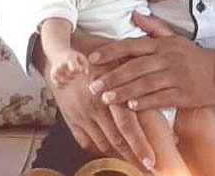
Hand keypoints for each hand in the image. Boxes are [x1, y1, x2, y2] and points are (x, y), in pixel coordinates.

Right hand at [34, 34, 156, 170]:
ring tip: (135, 162)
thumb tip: (156, 83)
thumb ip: (133, 71)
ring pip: (103, 143)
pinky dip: (99, 149)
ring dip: (119, 155)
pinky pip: (86, 142)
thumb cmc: (92, 50)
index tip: (151, 161)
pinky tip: (111, 151)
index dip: (140, 145)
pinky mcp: (70, 119)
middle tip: (149, 168)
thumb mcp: (116, 54)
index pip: (127, 125)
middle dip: (134, 157)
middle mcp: (94, 107)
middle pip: (117, 140)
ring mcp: (81, 115)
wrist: (58, 52)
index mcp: (108, 91)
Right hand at [49, 49, 88, 88]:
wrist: (59, 53)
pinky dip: (60, 86)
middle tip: (73, 75)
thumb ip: (85, 64)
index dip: (77, 71)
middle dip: (71, 77)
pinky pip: (55, 83)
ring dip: (65, 82)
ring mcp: (55, 69)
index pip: (74, 68)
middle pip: (65, 74)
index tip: (80, 70)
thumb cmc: (72, 56)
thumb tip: (86, 73)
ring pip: (58, 79)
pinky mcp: (52, 74)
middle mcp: (60, 64)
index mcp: (69, 59)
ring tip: (69, 80)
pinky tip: (64, 85)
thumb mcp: (80, 56)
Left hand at [87, 12, 214, 110]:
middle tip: (93, 85)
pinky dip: (146, 102)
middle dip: (112, 76)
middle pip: (135, 66)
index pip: (132, 45)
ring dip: (124, 91)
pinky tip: (131, 106)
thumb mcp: (174, 38)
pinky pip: (161, 98)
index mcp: (162, 44)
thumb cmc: (193, 56)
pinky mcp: (183, 94)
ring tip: (106, 98)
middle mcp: (167, 58)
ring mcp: (175, 77)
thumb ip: (152, 27)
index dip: (111, 51)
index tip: (92, 58)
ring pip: (145, 84)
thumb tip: (133, 14)